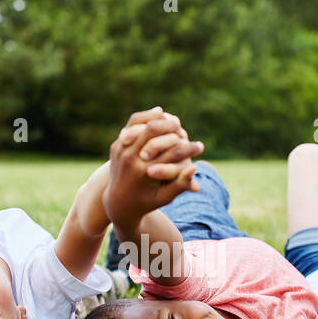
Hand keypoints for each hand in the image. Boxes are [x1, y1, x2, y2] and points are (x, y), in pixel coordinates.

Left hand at [105, 110, 200, 229]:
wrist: (119, 203)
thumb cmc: (147, 201)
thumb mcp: (165, 197)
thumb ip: (180, 184)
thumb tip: (195, 167)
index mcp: (144, 172)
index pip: (172, 153)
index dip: (190, 149)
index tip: (201, 147)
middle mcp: (131, 159)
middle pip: (154, 131)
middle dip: (172, 127)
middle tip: (184, 129)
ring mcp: (121, 151)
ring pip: (141, 124)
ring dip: (158, 119)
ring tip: (173, 119)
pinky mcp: (116, 146)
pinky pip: (131, 126)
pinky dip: (145, 117)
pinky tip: (158, 114)